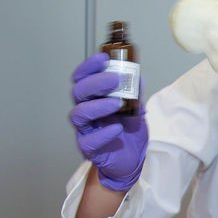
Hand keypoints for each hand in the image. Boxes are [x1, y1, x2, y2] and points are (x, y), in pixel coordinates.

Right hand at [69, 53, 147, 191]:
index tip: (103, 58)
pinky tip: (117, 128)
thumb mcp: (136, 109)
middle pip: (78, 92)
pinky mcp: (89, 148)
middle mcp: (85, 111)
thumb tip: (138, 76)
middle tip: (115, 79)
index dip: (89, 66)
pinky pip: (90, 140)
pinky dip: (103, 133)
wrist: (132, 159)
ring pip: (79, 114)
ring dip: (98, 105)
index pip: (82, 78)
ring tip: (117, 103)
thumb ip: (135, 93)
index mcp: (93, 98)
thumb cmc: (129, 132)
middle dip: (96, 82)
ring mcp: (85, 130)